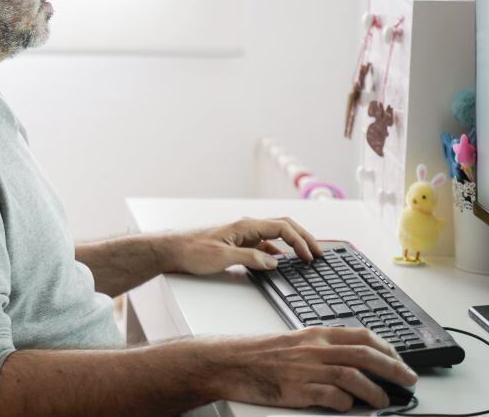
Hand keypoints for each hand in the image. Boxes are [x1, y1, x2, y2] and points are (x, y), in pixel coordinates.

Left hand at [166, 216, 323, 274]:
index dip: (300, 240)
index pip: (282, 227)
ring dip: (292, 245)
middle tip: (319, 253)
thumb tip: (275, 262)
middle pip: (283, 227)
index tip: (311, 256)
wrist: (169, 249)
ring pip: (274, 236)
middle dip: (303, 238)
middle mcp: (246, 227)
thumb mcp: (222, 257)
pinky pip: (263, 246)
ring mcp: (242, 235)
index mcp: (245, 226)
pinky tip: (281, 262)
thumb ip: (250, 259)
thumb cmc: (191, 250)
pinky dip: (277, 252)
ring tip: (306, 257)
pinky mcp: (236, 244)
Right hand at [200, 326, 416, 410]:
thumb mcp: (292, 342)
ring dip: (375, 390)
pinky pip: (333, 397)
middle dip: (393, 368)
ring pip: (354, 376)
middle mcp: (314, 348)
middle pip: (365, 355)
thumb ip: (319, 349)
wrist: (228, 362)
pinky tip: (350, 406)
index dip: (386, 348)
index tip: (399, 359)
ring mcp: (307, 369)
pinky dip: (347, 403)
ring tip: (385, 400)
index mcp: (314, 334)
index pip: (361, 336)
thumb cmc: (256, 353)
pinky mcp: (298, 389)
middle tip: (409, 380)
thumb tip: (348, 361)